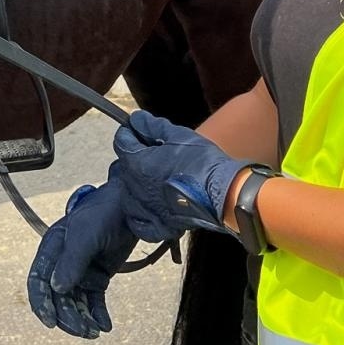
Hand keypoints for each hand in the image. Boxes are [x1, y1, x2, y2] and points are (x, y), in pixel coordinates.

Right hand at [26, 179, 138, 339]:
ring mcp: (81, 270)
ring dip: (83, 319)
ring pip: (75, 303)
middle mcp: (63, 262)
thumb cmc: (105, 214)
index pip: (38, 280)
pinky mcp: (98, 276)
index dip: (41, 303)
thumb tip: (57, 289)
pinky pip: (93, 302)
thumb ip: (72, 261)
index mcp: (52, 248)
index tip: (51, 322)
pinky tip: (105, 326)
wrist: (133, 207)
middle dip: (68, 316)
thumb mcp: (86, 235)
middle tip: (85, 331)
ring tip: (96, 331)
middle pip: (58, 297)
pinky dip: (97, 315)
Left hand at [112, 110, 259, 242]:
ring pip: (128, 195)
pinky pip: (138, 222)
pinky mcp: (158, 225)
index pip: (121, 143)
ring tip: (153, 178)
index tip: (135, 130)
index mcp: (138, 163)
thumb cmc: (201, 162)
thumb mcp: (178, 135)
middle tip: (152, 152)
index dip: (128, 134)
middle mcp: (136, 187)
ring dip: (135, 185)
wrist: (221, 192)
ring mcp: (145, 209)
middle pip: (124, 168)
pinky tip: (150, 205)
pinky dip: (140, 214)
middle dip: (134, 157)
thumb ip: (153, 126)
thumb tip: (136, 118)